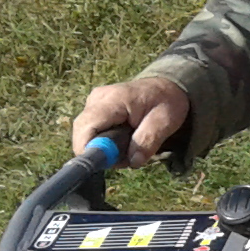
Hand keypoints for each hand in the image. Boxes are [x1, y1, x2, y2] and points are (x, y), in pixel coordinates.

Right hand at [72, 75, 190, 167]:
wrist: (166, 88)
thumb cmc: (167, 102)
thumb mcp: (165, 122)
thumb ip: (148, 141)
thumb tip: (133, 161)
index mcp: (113, 99)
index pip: (86, 127)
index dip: (91, 149)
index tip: (109, 162)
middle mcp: (97, 99)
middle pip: (82, 133)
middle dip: (101, 151)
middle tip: (126, 157)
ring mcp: (93, 103)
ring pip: (86, 135)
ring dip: (104, 148)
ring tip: (129, 146)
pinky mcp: (94, 110)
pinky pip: (91, 132)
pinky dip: (105, 142)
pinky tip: (122, 139)